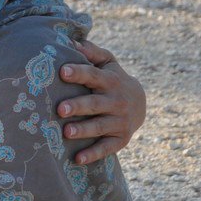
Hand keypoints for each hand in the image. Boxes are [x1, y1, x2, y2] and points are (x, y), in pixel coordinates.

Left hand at [57, 39, 146, 165]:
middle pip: (95, 104)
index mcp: (110, 81)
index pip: (93, 75)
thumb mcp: (108, 63)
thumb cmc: (112, 80)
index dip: (78, 73)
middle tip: (60, 108)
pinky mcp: (121, 139)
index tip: (62, 71)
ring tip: (66, 132)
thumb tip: (71, 41)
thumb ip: (91, 53)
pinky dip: (93, 154)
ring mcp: (119, 121)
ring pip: (100, 127)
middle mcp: (116, 101)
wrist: (140, 104)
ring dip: (84, 130)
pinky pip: (106, 148)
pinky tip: (77, 159)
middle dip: (78, 106)